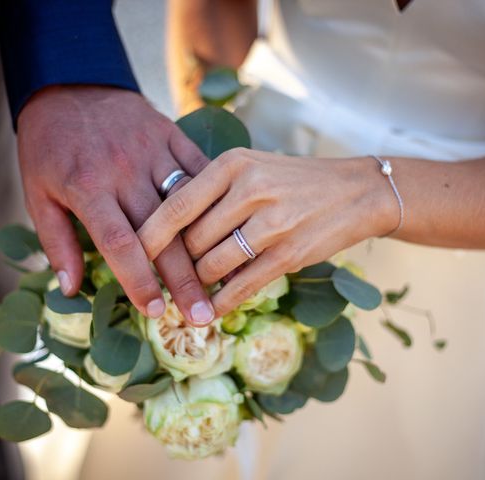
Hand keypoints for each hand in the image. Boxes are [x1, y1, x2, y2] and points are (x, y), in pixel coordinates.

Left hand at [18, 85, 215, 325]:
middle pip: (163, 234)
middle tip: (201, 315)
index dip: (138, 280)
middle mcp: (125, 171)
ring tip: (223, 280)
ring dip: (207, 245)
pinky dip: (216, 199)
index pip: (119, 243)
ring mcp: (153, 150)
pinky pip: (198, 169)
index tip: (154, 311)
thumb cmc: (49, 145)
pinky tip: (232, 226)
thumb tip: (70, 290)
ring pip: (189, 206)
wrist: (69, 83)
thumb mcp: (36, 192)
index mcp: (88, 188)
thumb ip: (55, 241)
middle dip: (183, 279)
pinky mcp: (171, 135)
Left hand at [138, 148, 397, 314]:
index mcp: (233, 164)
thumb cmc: (293, 180)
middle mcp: (250, 189)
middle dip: (176, 264)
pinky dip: (221, 302)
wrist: (355, 191)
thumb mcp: (251, 167)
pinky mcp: (289, 253)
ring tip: (192, 290)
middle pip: (190, 241)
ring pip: (211, 266)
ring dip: (198, 284)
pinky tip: (211, 310)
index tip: (129, 256)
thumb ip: (211, 191)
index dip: (147, 236)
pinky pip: (240, 286)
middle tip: (165, 279)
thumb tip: (164, 227)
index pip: (175, 204)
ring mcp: (271, 223)